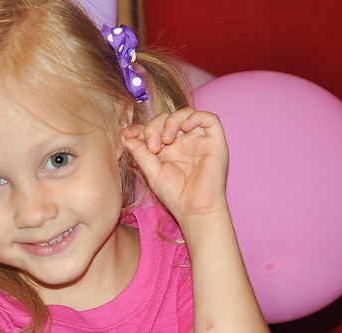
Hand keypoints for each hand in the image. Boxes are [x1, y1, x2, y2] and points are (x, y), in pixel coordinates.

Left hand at [122, 108, 228, 223]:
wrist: (195, 210)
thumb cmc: (175, 196)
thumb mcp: (152, 173)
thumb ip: (141, 154)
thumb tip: (126, 137)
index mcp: (168, 148)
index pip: (153, 128)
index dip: (139, 128)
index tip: (127, 135)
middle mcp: (183, 141)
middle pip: (167, 118)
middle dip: (155, 126)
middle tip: (152, 146)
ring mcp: (199, 140)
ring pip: (186, 114)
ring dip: (172, 121)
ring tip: (166, 140)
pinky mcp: (215, 142)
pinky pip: (210, 119)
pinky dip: (195, 117)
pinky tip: (184, 128)